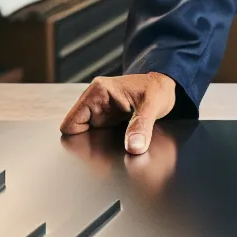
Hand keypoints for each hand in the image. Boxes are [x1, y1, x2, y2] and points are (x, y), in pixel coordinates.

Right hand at [59, 72, 176, 154]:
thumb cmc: (158, 88)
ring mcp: (99, 110)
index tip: (96, 148)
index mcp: (98, 92)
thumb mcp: (153, 105)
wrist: (165, 85)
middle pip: (77, 131)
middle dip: (89, 144)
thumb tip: (133, 147)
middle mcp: (94, 101)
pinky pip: (98, 135)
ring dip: (98, 144)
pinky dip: (105, 143)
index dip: (78, 138)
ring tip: (115, 148)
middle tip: (108, 151)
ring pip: (87, 135)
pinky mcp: (107, 118)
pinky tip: (118, 145)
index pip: (71, 121)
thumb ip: (142, 126)